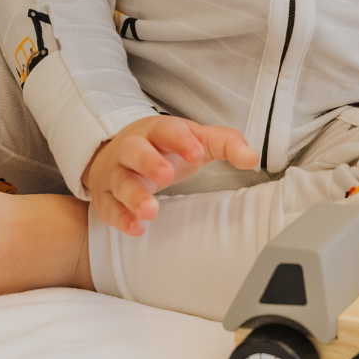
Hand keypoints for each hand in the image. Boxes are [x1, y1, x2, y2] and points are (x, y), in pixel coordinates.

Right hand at [82, 115, 258, 235]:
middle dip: (149, 162)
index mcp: (157, 131)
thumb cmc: (163, 149)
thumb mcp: (195, 140)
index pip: (167, 130)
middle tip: (166, 175)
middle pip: (135, 150)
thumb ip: (225, 143)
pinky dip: (120, 218)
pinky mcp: (105, 197)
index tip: (196, 152)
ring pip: (121, 181)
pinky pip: (108, 207)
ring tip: (151, 212)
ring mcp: (116, 173)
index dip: (180, 140)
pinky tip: (136, 227)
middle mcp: (132, 149)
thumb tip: (252, 158)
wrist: (115, 155)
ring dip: (134, 196)